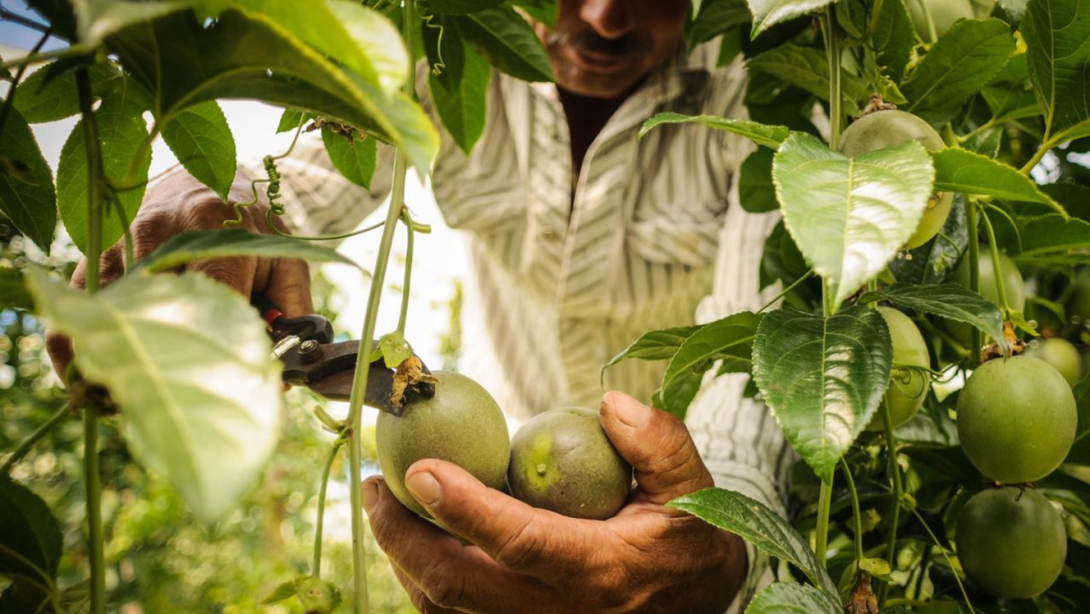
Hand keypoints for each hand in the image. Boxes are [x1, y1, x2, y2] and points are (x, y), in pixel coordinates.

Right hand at [46, 169, 313, 377]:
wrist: (203, 179)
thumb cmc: (250, 228)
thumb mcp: (285, 260)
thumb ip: (293, 313)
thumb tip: (283, 378)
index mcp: (216, 229)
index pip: (211, 303)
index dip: (218, 354)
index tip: (225, 389)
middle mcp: (161, 231)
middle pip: (155, 314)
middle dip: (165, 366)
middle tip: (177, 405)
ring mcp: (120, 239)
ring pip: (108, 317)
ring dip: (118, 362)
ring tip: (135, 398)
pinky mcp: (93, 251)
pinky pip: (77, 309)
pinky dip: (83, 348)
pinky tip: (104, 376)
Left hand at [363, 391, 746, 613]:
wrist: (695, 609)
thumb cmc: (687, 545)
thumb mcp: (692, 492)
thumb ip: (660, 444)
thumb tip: (609, 404)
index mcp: (596, 570)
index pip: (520, 542)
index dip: (466, 508)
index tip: (421, 470)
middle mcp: (557, 612)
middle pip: (458, 586)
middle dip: (404, 538)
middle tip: (374, 487)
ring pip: (446, 609)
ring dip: (404, 559)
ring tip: (382, 505)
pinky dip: (424, 581)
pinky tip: (414, 541)